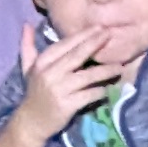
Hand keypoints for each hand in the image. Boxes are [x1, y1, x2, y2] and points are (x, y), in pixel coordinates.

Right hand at [0, 22, 128, 146]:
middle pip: (77, 55)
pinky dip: (101, 91)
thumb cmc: (34, 93)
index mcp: (42, 62)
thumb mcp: (27, 68)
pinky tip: (110, 87)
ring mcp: (59, 89)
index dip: (83, 35)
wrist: (31, 122)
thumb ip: (27, 45)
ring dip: (106, 70)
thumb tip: (27, 24)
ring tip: (120, 66)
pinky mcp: (67, 105)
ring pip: (88, 76)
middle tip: (111, 35)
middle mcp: (50, 73)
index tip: (100, 28)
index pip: (65, 44)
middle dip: (96, 43)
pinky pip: (89, 95)